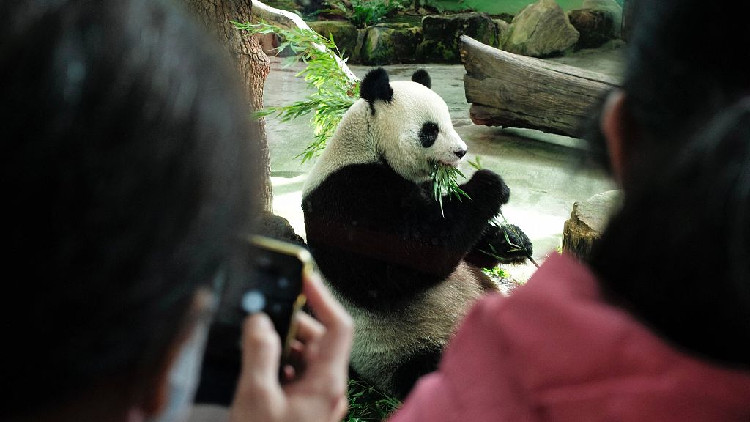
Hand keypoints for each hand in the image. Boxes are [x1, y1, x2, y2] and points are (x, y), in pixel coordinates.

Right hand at [229, 272, 352, 421]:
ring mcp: (317, 400)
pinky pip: (296, 376)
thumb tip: (260, 321)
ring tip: (256, 349)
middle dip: (292, 324)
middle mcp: (328, 389)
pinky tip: (259, 373)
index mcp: (327, 382)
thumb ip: (259, 354)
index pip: (339, 326)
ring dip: (282, 347)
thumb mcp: (256, 397)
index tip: (304, 279)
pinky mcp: (303, 410)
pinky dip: (279, 366)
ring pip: (305, 358)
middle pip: (318, 339)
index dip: (323, 297)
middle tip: (264, 319)